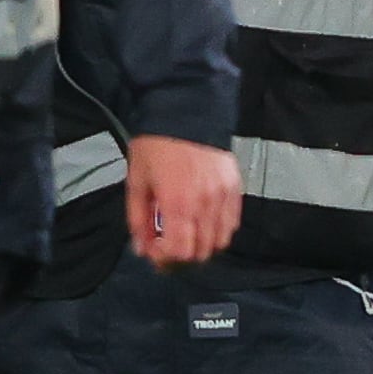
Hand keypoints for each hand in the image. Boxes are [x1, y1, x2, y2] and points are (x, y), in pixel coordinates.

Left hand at [125, 137, 240, 267]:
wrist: (184, 113)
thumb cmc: (156, 145)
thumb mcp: (136, 181)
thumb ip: (138, 219)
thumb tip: (141, 248)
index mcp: (178, 202)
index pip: (179, 252)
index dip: (164, 260)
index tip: (154, 253)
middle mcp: (205, 203)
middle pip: (200, 252)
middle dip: (181, 257)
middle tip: (166, 248)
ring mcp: (224, 196)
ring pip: (219, 241)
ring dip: (200, 246)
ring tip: (184, 236)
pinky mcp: (235, 188)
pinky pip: (232, 224)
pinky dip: (218, 232)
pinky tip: (201, 224)